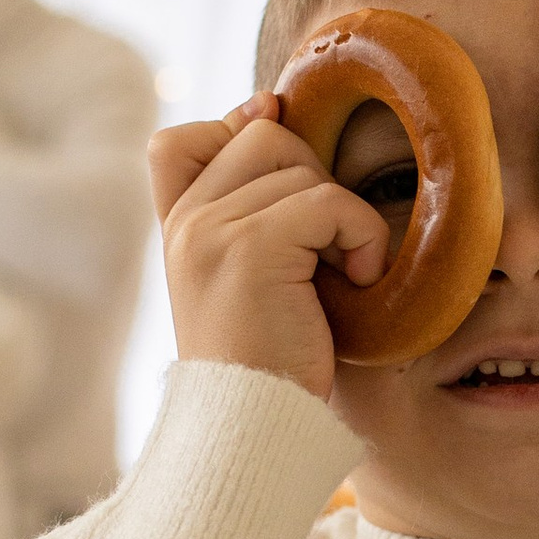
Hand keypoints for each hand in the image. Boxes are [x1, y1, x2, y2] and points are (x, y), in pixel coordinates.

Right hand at [150, 96, 390, 398]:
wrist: (255, 434)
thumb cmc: (271, 366)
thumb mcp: (249, 278)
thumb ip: (251, 206)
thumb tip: (271, 105)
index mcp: (175, 233)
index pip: (178, 141)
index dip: (236, 131)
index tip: (290, 170)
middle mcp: (184, 225)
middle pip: (261, 137)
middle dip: (312, 179)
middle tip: (326, 249)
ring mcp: (209, 232)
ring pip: (299, 164)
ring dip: (343, 215)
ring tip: (341, 272)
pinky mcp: (249, 248)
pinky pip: (328, 202)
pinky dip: (362, 236)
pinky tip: (361, 280)